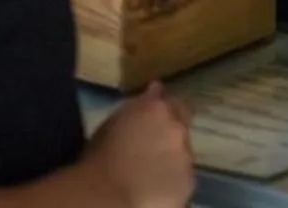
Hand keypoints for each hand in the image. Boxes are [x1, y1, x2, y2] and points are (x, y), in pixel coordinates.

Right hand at [83, 81, 193, 207]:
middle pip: (182, 124)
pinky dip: (173, 179)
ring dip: (172, 156)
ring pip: (184, 153)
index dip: (165, 108)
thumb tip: (154, 89)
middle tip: (152, 146)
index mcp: (156, 108)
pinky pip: (183, 177)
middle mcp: (177, 128)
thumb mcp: (112, 125)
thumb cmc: (98, 159)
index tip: (157, 115)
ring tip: (151, 170)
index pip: (171, 100)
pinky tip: (156, 188)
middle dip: (171, 131)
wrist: (106, 197)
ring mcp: (186, 155)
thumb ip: (138, 108)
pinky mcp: (189, 182)